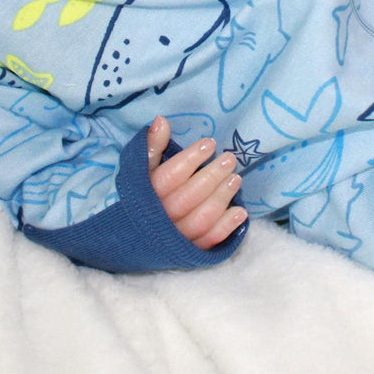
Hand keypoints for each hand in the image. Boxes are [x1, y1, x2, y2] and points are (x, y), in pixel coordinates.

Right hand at [147, 116, 246, 249]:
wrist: (132, 238)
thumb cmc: (143, 195)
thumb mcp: (142, 170)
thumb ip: (152, 147)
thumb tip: (161, 120)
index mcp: (145, 196)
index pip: (168, 178)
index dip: (189, 160)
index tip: (209, 144)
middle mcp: (159, 219)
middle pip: (187, 199)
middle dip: (211, 177)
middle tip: (229, 159)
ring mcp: (173, 239)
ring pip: (200, 220)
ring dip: (221, 198)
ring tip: (237, 179)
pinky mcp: (187, 253)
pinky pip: (207, 242)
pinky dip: (226, 228)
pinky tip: (241, 212)